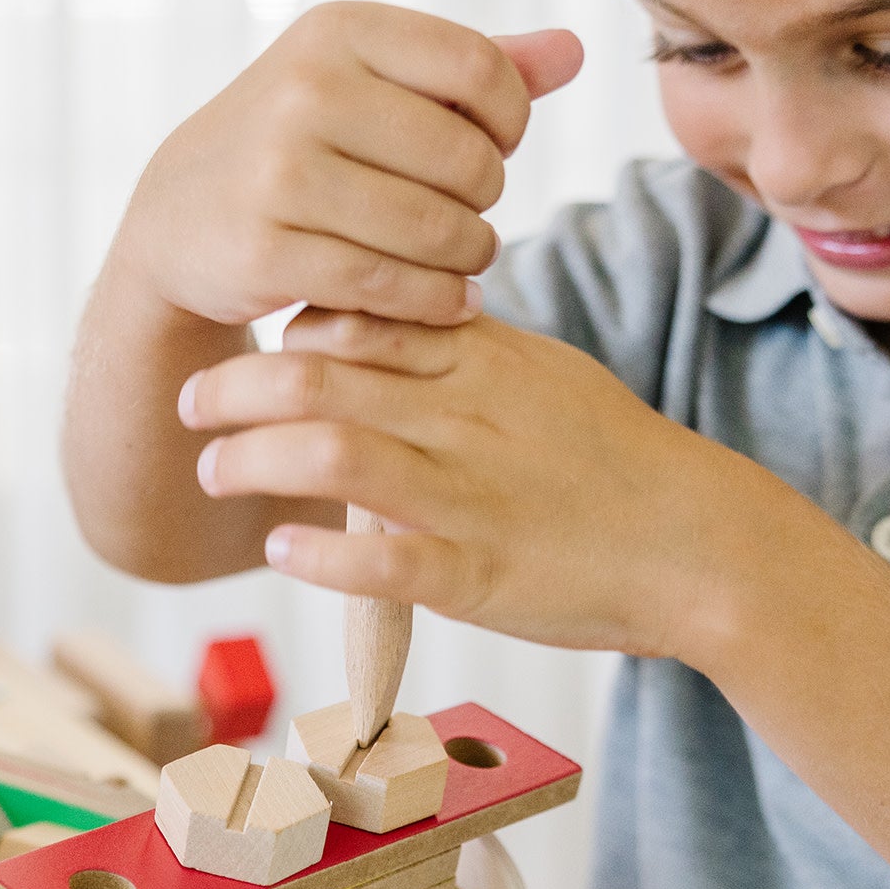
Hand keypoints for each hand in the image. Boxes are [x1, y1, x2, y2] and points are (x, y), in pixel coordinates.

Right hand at [115, 3, 582, 329]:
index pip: (480, 70)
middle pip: (466, 159)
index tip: (492, 151)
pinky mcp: (266, 250)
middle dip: (487, 200)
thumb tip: (576, 51)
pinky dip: (434, 301)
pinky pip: (387, 284)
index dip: (510, 122)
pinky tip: (446, 301)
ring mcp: (280, 172)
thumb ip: (470, 68)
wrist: (179, 218)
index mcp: (339, 31)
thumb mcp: (368, 84)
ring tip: (466, 262)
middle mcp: (305, 90)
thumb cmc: (297, 144)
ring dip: (469, 257)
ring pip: (433, 229)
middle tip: (472, 220)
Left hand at [179, 308, 795, 663]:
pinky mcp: (478, 575)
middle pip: (321, 376)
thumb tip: (375, 320)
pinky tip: (282, 549)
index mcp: (477, 361)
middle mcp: (463, 416)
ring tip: (214, 471)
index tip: (254, 342)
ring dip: (252, 461)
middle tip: (190, 403)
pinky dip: (320, 553)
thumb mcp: (537, 376)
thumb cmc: (610, 459)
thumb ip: (456, 350)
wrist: (699, 542)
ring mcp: (468, 497)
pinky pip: (384, 560)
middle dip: (234, 388)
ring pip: (334, 454)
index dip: (288, 324)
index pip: (357, 314)